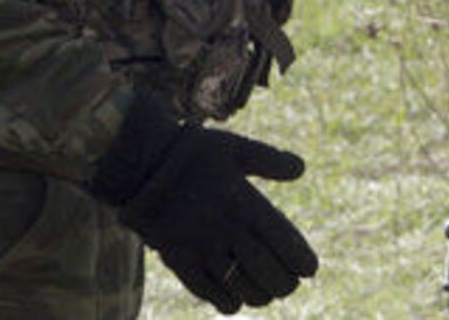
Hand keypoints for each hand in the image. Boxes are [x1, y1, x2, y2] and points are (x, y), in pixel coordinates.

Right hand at [87, 94, 317, 313]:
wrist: (140, 164)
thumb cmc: (192, 153)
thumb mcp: (233, 146)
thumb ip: (269, 159)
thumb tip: (301, 168)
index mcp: (245, 203)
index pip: (287, 246)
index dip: (303, 263)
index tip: (308, 269)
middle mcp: (227, 230)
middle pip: (271, 275)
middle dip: (286, 284)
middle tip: (288, 281)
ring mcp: (203, 249)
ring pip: (245, 290)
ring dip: (261, 295)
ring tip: (266, 290)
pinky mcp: (181, 262)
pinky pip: (212, 295)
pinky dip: (230, 301)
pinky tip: (236, 296)